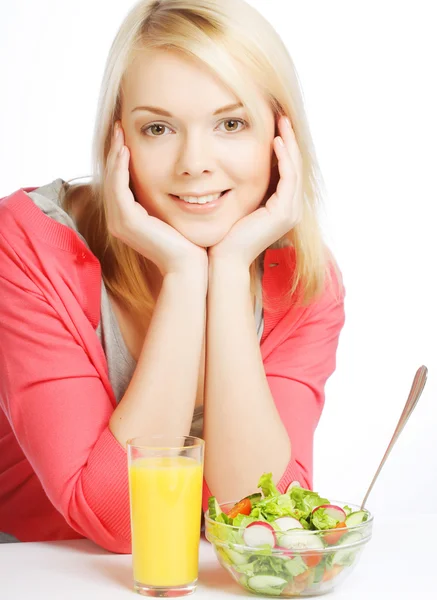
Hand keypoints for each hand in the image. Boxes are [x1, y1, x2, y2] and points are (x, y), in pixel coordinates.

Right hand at [103, 121, 207, 276]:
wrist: (190, 265)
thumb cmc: (188, 243)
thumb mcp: (172, 214)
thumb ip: (166, 198)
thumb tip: (176, 179)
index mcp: (127, 219)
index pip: (119, 183)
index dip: (120, 159)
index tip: (126, 136)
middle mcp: (119, 221)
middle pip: (112, 179)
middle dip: (115, 151)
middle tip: (119, 126)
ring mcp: (120, 223)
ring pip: (112, 181)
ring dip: (115, 155)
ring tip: (120, 132)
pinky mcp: (127, 222)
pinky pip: (119, 188)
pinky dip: (121, 168)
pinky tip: (126, 151)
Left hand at [208, 115, 302, 267]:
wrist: (224, 259)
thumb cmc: (224, 235)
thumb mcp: (235, 204)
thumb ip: (241, 188)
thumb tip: (229, 169)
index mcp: (280, 208)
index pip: (286, 171)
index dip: (282, 147)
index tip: (273, 125)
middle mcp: (290, 209)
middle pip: (294, 166)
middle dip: (288, 140)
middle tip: (281, 116)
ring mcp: (290, 212)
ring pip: (294, 168)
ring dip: (288, 143)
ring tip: (281, 122)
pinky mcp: (284, 212)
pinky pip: (288, 177)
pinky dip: (283, 158)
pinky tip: (275, 141)